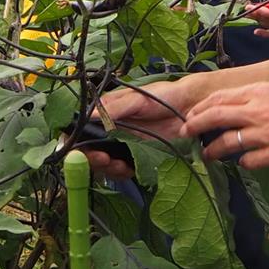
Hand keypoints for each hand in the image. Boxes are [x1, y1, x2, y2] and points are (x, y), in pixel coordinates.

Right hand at [83, 78, 198, 177]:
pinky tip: (129, 170)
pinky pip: (122, 168)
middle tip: (105, 160)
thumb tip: (88, 115)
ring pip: (104, 161)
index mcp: (105, 111)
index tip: (85, 149)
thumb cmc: (164, 96)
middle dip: (93, 159)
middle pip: (90, 149)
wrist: (190, 107)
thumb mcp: (138, 99)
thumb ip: (115, 108)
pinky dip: (122, 173)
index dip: (78, 141)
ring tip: (120, 166)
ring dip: (108, 168)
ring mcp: (123, 143)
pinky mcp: (136, 154)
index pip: (81, 128)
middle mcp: (110, 128)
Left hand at [181, 81, 268, 166]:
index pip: (219, 99)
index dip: (200, 108)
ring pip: (226, 143)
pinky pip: (248, 161)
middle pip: (214, 118)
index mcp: (259, 92)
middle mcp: (258, 111)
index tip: (191, 115)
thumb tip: (236, 104)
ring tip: (207, 154)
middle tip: (186, 134)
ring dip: (213, 150)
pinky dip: (242, 161)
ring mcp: (266, 134)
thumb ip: (257, 96)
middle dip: (194, 127)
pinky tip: (244, 161)